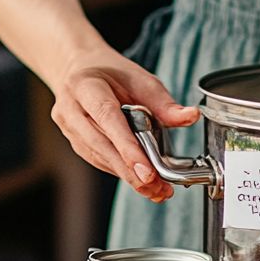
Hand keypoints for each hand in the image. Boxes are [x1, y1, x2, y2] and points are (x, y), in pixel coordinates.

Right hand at [49, 45, 198, 201]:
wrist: (80, 71)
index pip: (107, 118)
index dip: (127, 147)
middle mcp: (71, 108)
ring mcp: (69, 128)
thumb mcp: (140, 80)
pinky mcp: (75, 142)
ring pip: (98, 157)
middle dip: (130, 170)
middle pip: (101, 145)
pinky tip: (140, 181)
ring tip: (155, 189)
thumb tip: (190, 116)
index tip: (147, 171)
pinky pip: (98, 160)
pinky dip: (120, 171)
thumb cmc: (111, 74)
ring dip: (127, 176)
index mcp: (85, 86)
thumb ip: (164, 103)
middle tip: (156, 187)